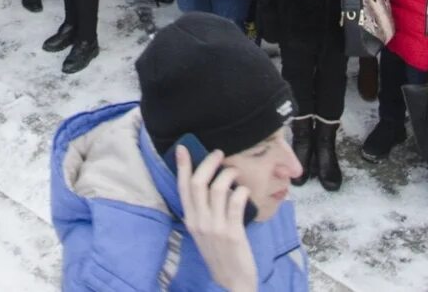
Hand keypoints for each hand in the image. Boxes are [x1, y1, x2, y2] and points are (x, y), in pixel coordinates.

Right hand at [173, 146, 258, 291]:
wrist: (232, 281)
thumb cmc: (219, 253)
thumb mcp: (203, 232)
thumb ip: (203, 211)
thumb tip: (210, 183)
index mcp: (190, 220)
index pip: (182, 188)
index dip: (182, 166)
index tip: (183, 148)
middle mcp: (199, 221)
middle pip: (198, 183)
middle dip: (209, 163)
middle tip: (219, 154)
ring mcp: (215, 227)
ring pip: (217, 189)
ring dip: (228, 174)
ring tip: (235, 172)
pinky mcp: (232, 232)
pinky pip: (235, 203)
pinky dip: (241, 191)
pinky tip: (244, 190)